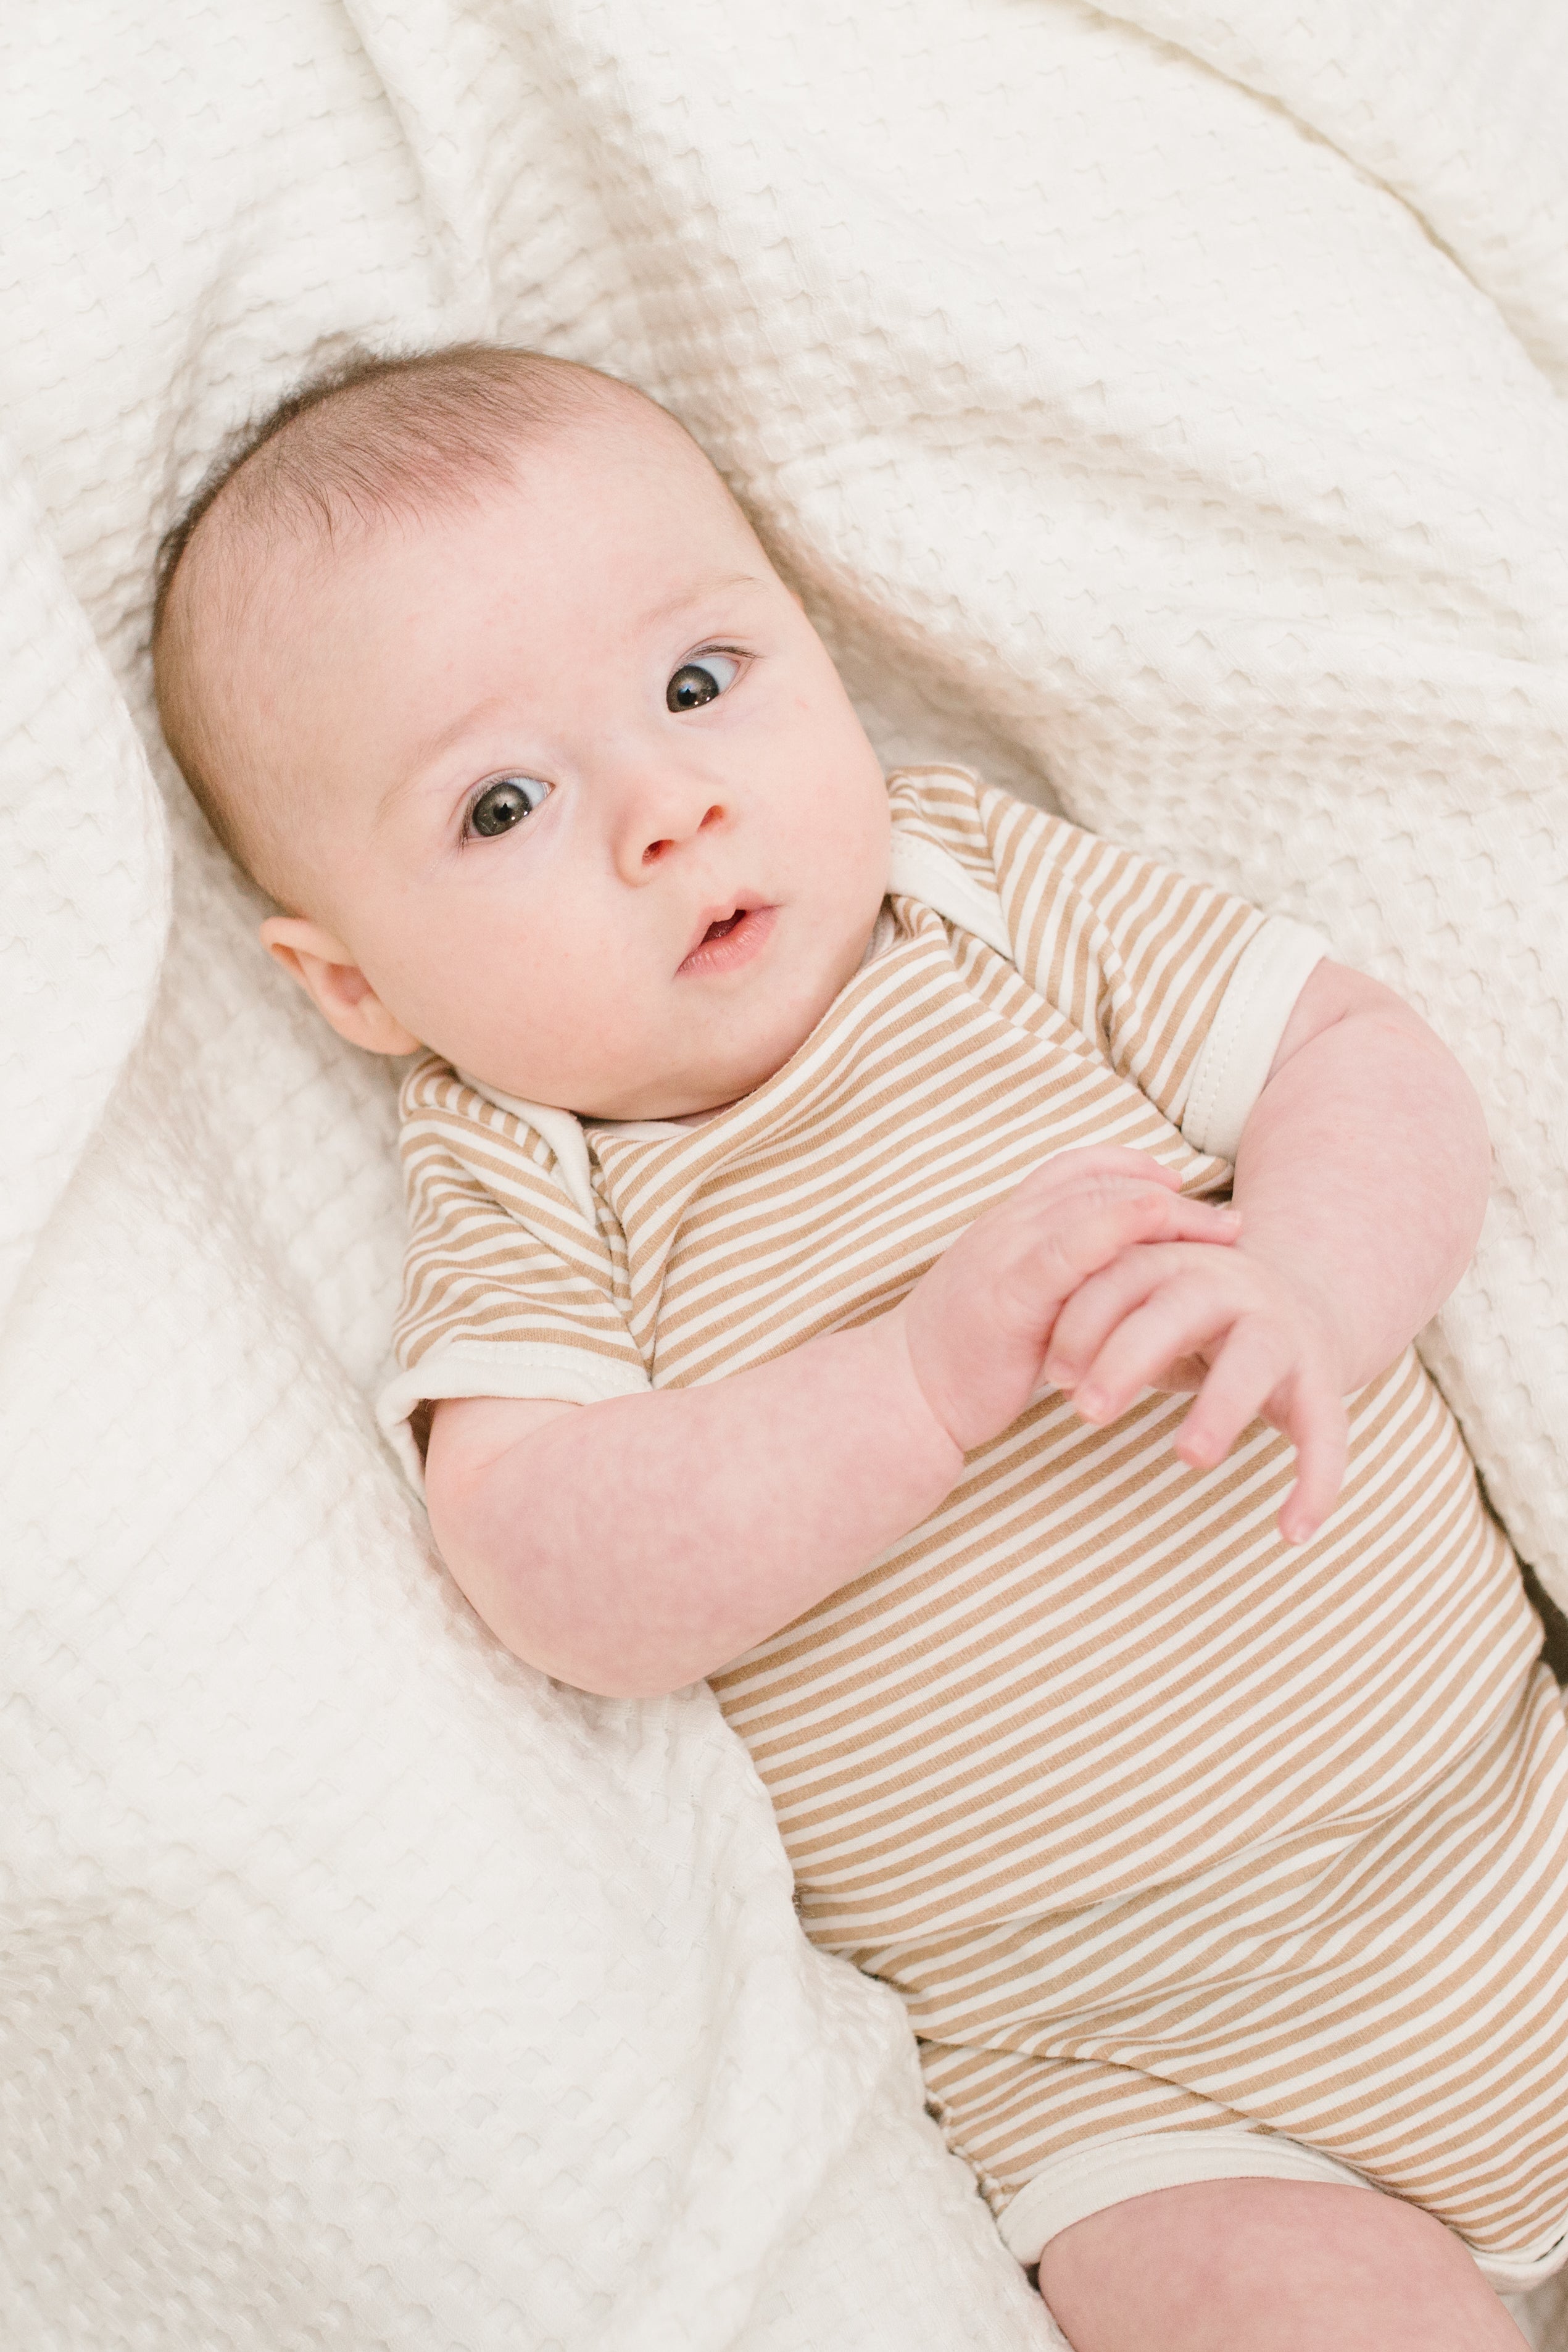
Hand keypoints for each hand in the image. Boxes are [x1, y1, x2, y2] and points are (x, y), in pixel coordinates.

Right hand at [898, 1148, 1240, 1458]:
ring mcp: (1007, 1252)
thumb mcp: (1015, 1308)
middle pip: (1100, 1183)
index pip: (1076, 1170)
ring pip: (1094, 1204)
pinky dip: (1119, 1223)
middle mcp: (1008, 1225)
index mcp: (1008, 1226)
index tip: (1180, 1185)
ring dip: (1166, 1210)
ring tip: (1222, 1232)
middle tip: (1228, 1221)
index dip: (1133, 1167)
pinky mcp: (1011, 1292)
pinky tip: (1159, 1221)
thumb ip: (1056, 1286)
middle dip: (1171, 1195)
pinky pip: (1071, 1246)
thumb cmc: (962, 1361)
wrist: (903, 1398)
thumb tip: (1112, 1290)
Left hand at [1042, 1239, 1348, 1543]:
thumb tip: (1053, 1379)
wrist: (1306, 1297)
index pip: (1117, 1282)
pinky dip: (1316, 1484)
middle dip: (1128, 1358)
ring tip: (1190, 1459)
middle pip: (1175, 1314)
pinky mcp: (1324, 1379)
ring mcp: (1281, 1332)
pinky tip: (1292, 1535)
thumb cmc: (1191, 1318)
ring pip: (1252, 1364)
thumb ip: (1102, 1329)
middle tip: (1087, 1412)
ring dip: (1221, 1409)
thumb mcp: (1145, 1310)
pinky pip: (1326, 1432)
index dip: (1082, 1326)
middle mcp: (1230, 1286)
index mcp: (1173, 1262)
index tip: (1053, 1378)